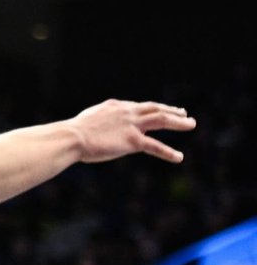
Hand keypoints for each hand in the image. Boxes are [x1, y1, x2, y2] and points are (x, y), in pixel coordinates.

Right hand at [70, 99, 195, 163]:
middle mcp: (126, 112)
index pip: (138, 106)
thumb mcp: (88, 122)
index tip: (161, 110)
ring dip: (178, 122)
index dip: (153, 108)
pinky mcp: (133, 141)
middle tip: (184, 113)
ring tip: (191, 124)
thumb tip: (98, 131)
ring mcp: (131, 125)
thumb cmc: (73, 133)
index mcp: (115, 106)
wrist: (72, 137)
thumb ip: (100, 123)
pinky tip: (179, 158)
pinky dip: (169, 153)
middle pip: (154, 108)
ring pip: (161, 120)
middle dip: (171, 110)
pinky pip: (156, 146)